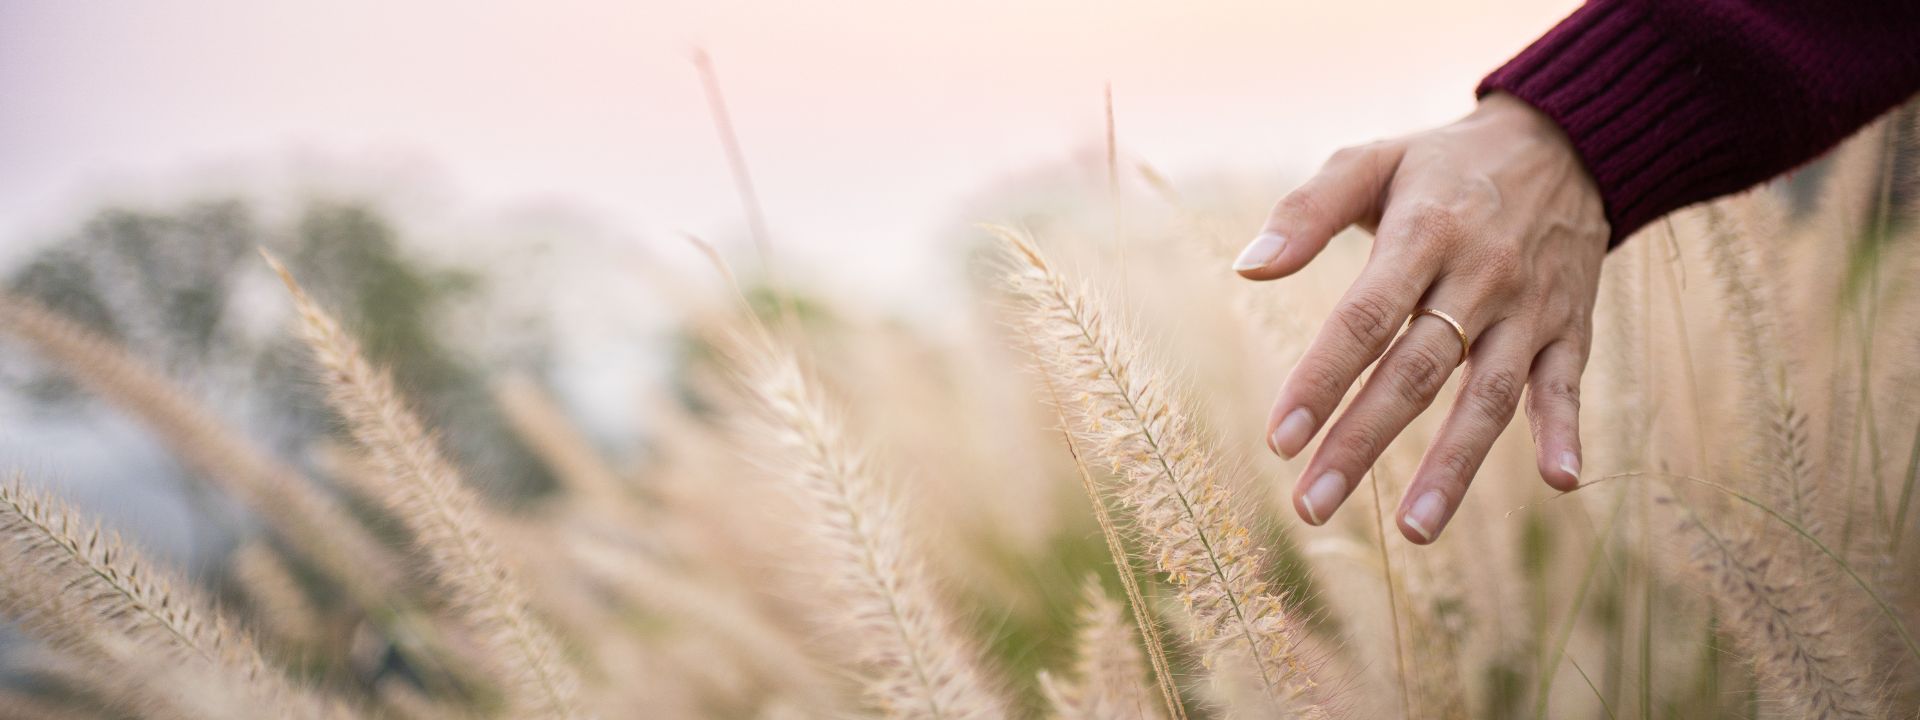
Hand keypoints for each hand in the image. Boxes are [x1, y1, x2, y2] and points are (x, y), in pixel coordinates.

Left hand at [1234, 92, 1607, 543]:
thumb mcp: (1372, 160)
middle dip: (1361, 442)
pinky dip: (1566, 429)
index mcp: (1422, 235)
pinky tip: (1559, 482)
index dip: (1322, 380)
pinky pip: (1567, 384)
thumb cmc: (1443, 163)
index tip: (1280, 439)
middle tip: (1311, 505)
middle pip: (1415, 372)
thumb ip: (1305, 210)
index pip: (1364, 318)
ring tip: (1414, 530)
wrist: (1566, 142)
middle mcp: (1479, 276)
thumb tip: (1247, 266)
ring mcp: (1529, 308)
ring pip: (1488, 396)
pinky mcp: (1570, 326)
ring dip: (1454, 466)